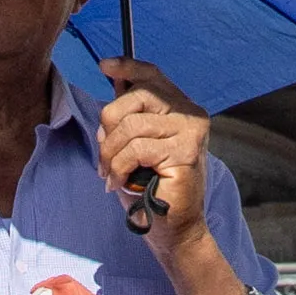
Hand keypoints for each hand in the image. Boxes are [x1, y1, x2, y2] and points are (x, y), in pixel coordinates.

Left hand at [97, 60, 214, 250]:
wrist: (175, 228)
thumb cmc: (152, 188)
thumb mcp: (136, 145)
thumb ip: (128, 118)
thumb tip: (113, 87)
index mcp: (181, 108)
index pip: (153, 76)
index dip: (127, 67)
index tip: (105, 66)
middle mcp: (191, 114)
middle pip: (135, 96)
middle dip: (108, 125)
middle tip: (104, 156)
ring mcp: (190, 132)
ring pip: (131, 125)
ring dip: (110, 153)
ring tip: (110, 173)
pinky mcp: (185, 152)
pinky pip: (135, 149)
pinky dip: (119, 167)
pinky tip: (120, 182)